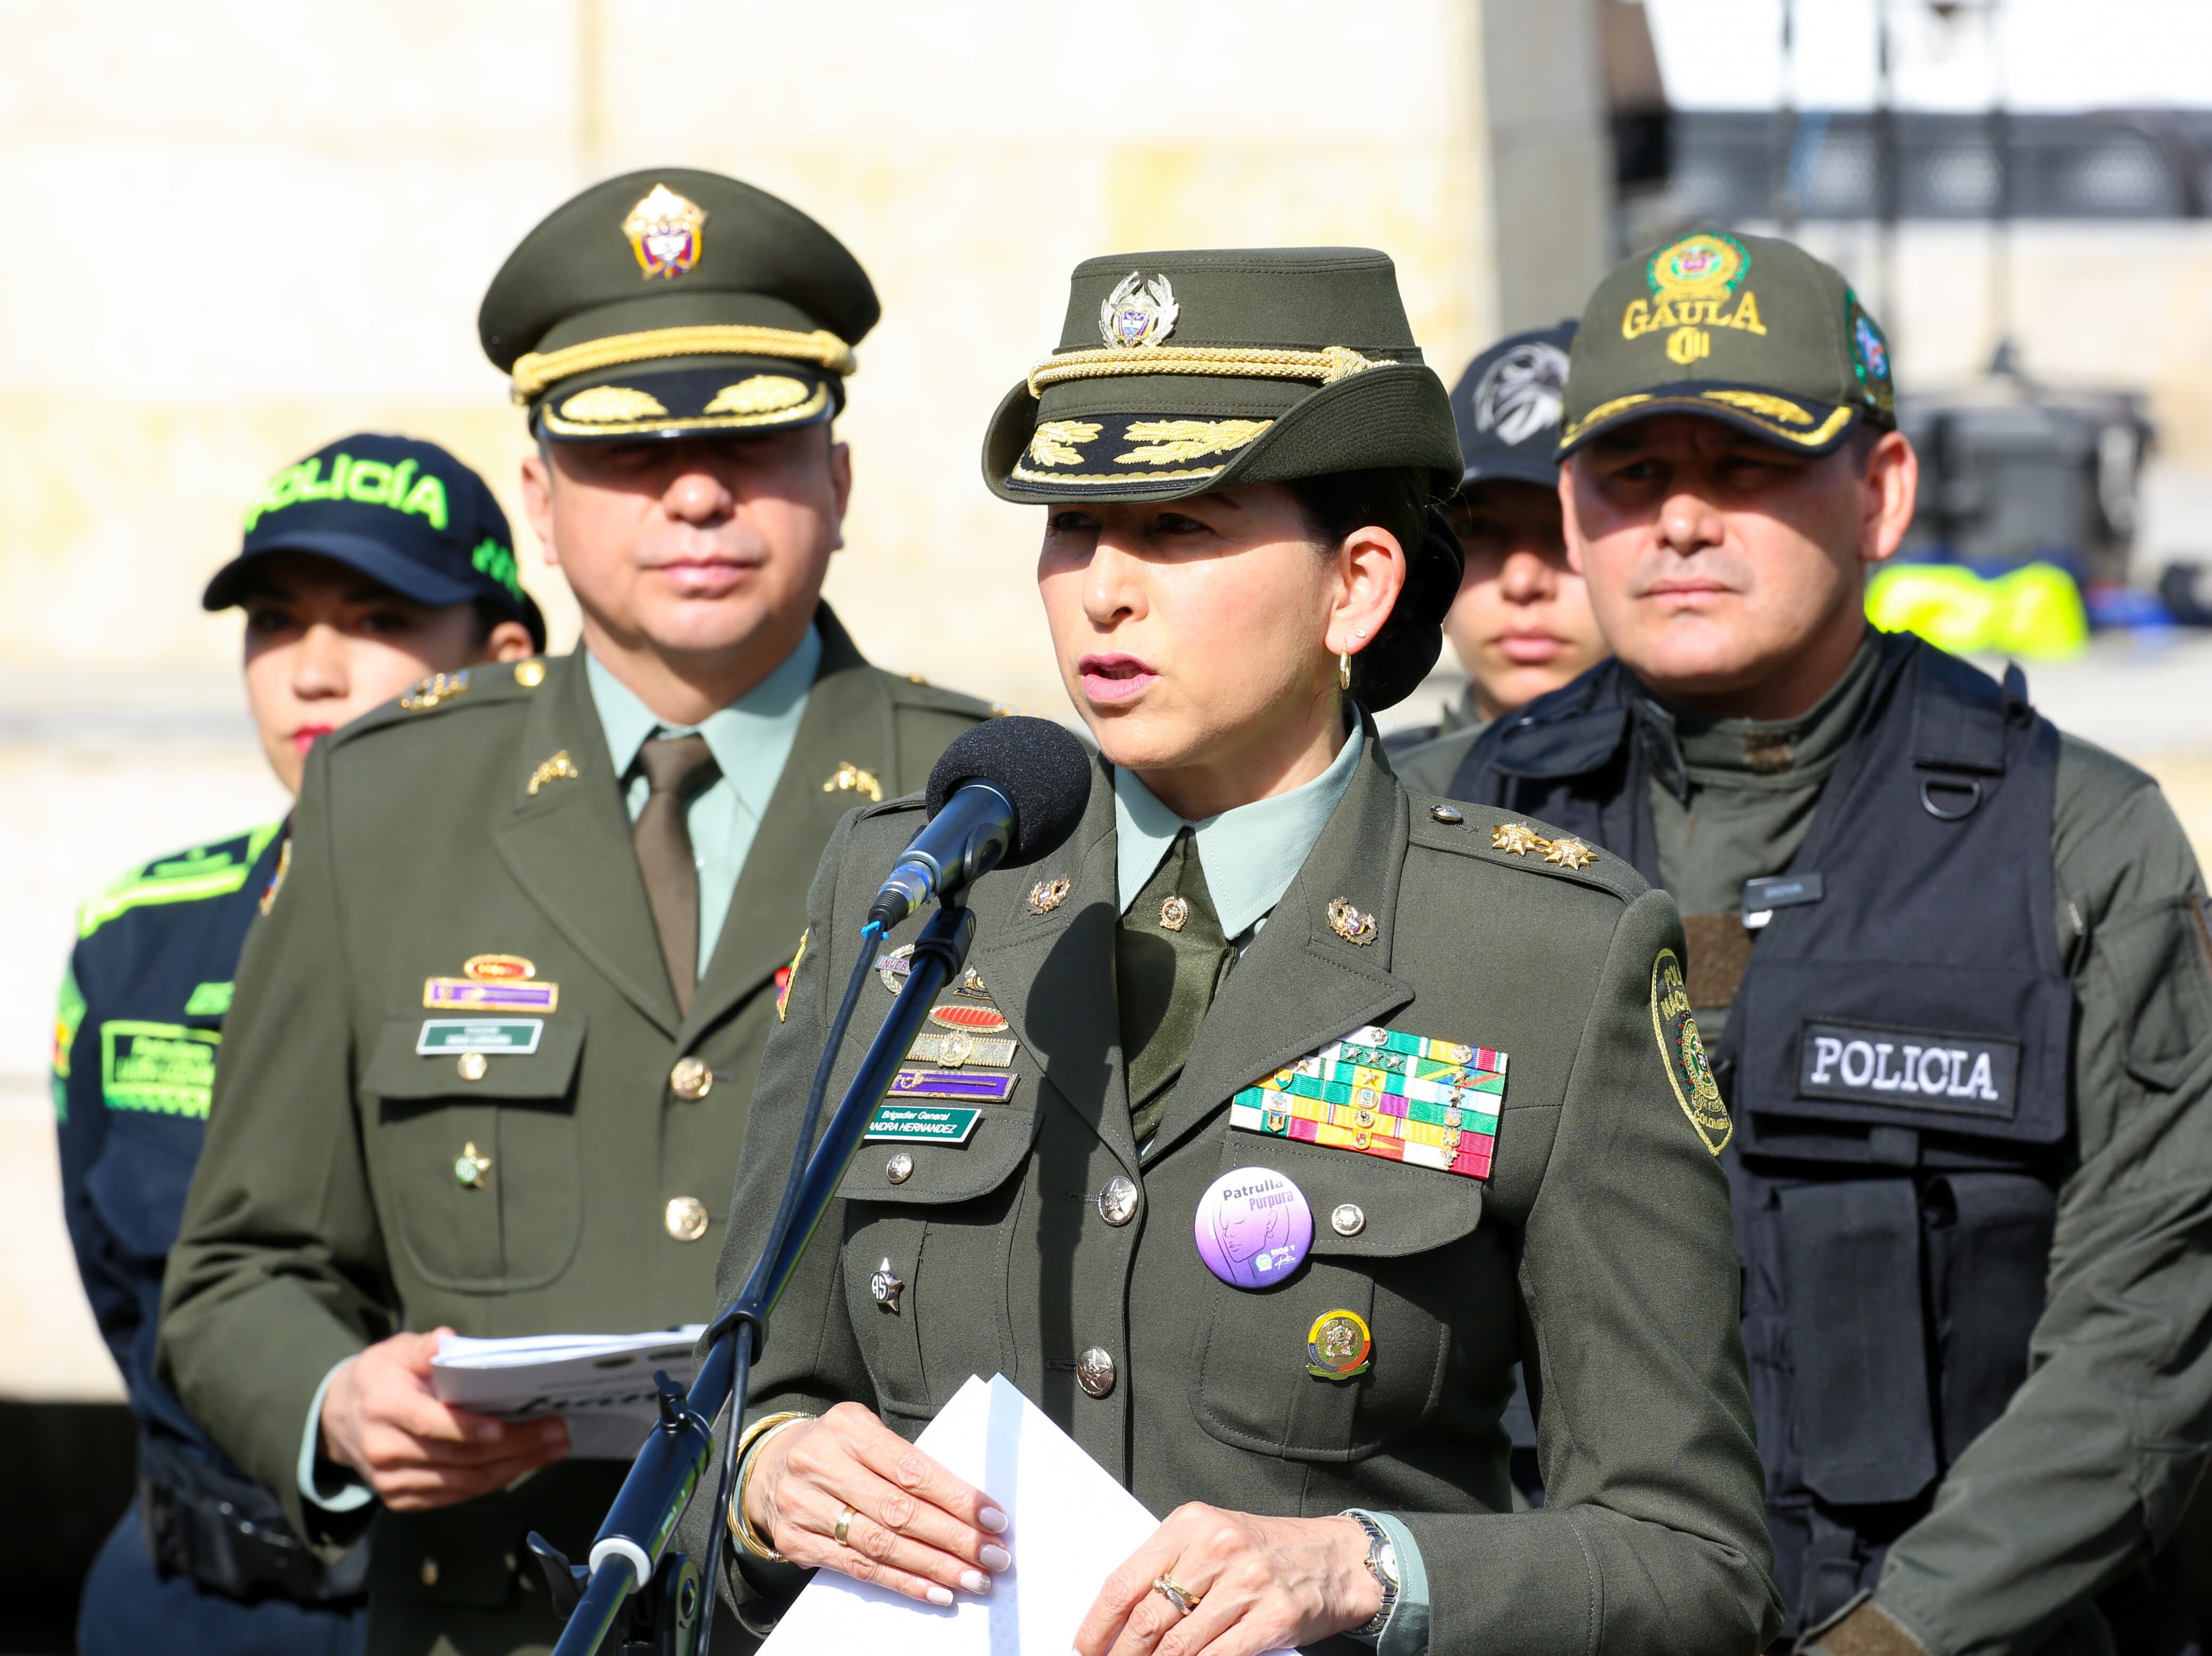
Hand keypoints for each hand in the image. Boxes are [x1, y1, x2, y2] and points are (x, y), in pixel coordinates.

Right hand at [319, 1329, 568, 1509]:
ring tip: (551, 1450)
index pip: (431, 1424)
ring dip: (512, 1468)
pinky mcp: (401, 1499)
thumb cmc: (380, 1377)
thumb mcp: (395, 1350)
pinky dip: (491, 1482)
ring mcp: (392, 1480)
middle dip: (513, 1447)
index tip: (507, 1427)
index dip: (469, 1429)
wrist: (338, 1417)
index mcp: (383, 1407)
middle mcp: (384, 1449)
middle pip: (456, 1457)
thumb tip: (448, 1341)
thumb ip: (424, 1346)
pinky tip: (522, 1465)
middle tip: (556, 1433)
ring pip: (461, 1482)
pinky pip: (454, 1496)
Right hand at [746, 1401, 1009, 1606]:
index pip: (912, 1470)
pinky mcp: (798, 1542)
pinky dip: (902, 1583)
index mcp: (848, 1429)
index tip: (993, 1519)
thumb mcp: (867, 1433)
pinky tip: (935, 1592)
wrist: (769, 1465)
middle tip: (993, 1556)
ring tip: (972, 1579)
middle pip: (899, 1511)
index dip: (956, 1498)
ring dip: (934, 1568)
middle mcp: (823, 1465)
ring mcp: (806, 1507)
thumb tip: (966, 1506)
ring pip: (881, 1545)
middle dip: (954, 1538)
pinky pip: (859, 1569)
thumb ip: (907, 1462)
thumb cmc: (836, 1447)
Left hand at [1075, 1505, 1380, 1655]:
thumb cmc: (1263, 1551)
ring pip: (1180, 1646)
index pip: (1126, 1580)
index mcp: (1191, 1524)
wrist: (1333, 1558)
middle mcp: (1218, 1547)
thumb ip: (1167, 1569)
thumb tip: (1118, 1620)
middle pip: (1149, 1618)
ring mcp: (1248, 1583)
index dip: (1099, 1623)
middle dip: (1123, 1655)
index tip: (1085, 1647)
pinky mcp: (1274, 1618)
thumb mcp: (1210, 1540)